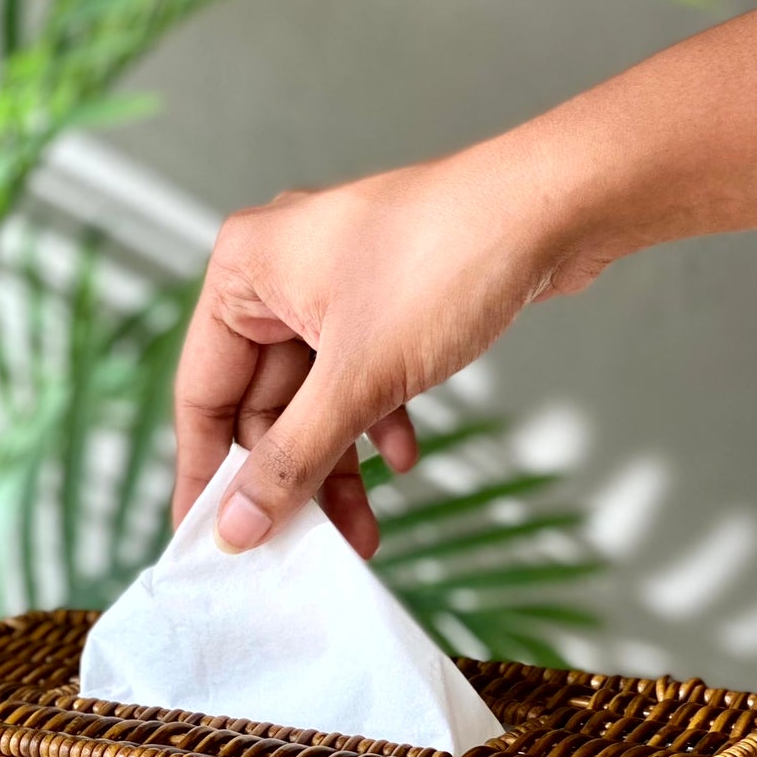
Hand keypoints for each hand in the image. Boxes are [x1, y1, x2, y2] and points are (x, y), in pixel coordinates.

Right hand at [172, 128, 613, 553]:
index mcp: (245, 271)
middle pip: (263, 404)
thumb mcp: (357, 379)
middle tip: (310, 547)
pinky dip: (377, 420)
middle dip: (293, 477)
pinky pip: (361, 376)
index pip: (202, 393)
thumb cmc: (446, 261)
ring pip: (317, 398)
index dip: (205, 473)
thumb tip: (238, 525)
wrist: (554, 208)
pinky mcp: (386, 299)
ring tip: (364, 529)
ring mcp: (336, 286)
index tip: (204, 540)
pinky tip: (405, 458)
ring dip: (339, 463)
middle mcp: (280, 274)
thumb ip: (292, 459)